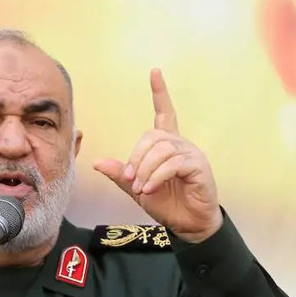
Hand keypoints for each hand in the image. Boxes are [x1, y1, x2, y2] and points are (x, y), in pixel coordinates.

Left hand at [93, 68, 222, 242]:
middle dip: (136, 158)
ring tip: (141, 188)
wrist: (187, 224)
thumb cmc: (166, 204)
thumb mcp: (137, 188)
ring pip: (161, 150)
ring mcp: (191, 153)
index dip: (160, 92)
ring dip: (145, 170)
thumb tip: (97, 162)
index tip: (155, 72)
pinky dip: (157, 176)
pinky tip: (150, 188)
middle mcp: (180, 144)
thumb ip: (121, 174)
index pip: (164, 112)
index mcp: (166, 145)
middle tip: (131, 181)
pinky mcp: (198, 166)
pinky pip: (172, 163)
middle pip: (152, 137)